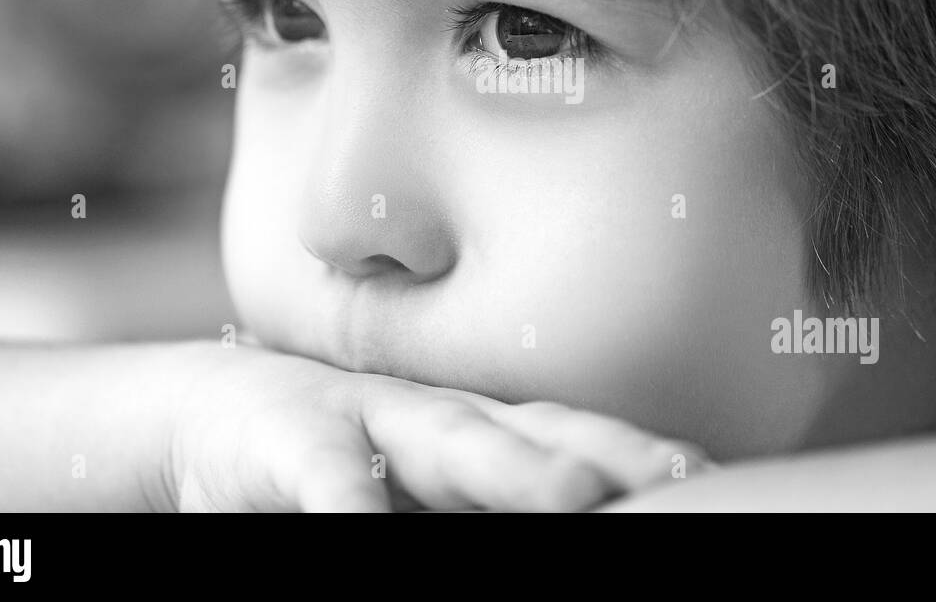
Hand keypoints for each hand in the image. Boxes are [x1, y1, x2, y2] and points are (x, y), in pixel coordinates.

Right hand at [165, 343, 708, 510]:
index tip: (713, 476)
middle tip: (682, 479)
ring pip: (452, 441)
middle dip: (611, 456)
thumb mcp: (430, 488)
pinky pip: (325, 471)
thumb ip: (496, 505)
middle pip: (538, 433)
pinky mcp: (292, 439)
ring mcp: (369, 420)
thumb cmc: (350, 461)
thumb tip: (591, 510)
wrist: (222, 416)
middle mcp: (442, 418)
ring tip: (575, 497)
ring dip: (515, 469)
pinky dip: (349, 494)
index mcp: (484, 432)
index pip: (577, 438)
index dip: (643, 455)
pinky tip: (364, 519)